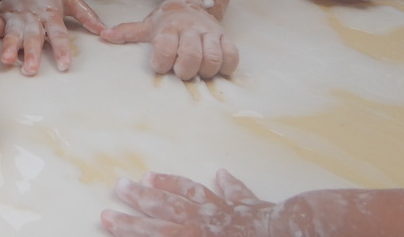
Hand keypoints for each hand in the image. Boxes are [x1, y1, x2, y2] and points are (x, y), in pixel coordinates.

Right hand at [0, 0, 106, 74]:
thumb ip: (88, 16)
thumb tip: (106, 32)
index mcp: (50, 14)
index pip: (58, 34)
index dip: (61, 49)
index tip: (64, 65)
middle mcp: (32, 17)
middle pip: (32, 37)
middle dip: (31, 53)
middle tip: (31, 70)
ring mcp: (14, 18)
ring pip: (11, 34)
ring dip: (8, 47)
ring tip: (6, 61)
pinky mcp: (0, 17)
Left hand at [100, 0, 238, 79]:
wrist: (190, 3)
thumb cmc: (166, 21)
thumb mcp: (146, 25)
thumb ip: (127, 32)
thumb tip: (103, 36)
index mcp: (169, 27)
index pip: (165, 47)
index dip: (162, 62)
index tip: (160, 66)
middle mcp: (190, 29)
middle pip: (191, 55)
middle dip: (185, 69)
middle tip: (181, 72)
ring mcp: (210, 33)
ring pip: (213, 57)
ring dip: (206, 70)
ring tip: (199, 71)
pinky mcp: (226, 38)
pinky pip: (232, 55)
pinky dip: (227, 66)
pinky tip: (217, 67)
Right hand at [101, 170, 274, 236]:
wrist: (296, 234)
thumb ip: (193, 226)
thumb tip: (176, 217)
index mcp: (196, 235)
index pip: (154, 231)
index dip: (129, 226)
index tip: (106, 216)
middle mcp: (206, 221)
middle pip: (167, 208)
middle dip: (141, 199)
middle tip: (119, 186)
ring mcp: (228, 211)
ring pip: (192, 194)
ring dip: (171, 185)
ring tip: (150, 175)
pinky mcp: (252, 208)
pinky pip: (237, 194)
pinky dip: (228, 185)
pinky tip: (221, 173)